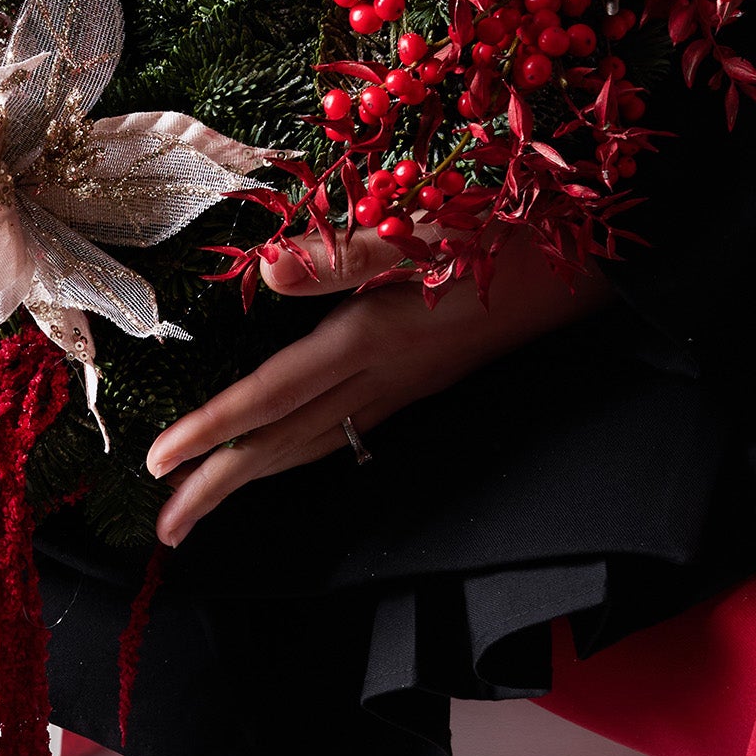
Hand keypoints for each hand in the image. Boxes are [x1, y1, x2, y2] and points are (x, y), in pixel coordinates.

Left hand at [143, 222, 608, 547]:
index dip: (211, 431)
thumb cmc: (511, 228)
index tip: (155, 464)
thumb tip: (268, 273)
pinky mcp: (425, 380)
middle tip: (164, 529)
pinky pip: (347, 432)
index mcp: (373, 338)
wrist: (600, 261)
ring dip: (256, 476)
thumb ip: (344, 253)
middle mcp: (385, 375)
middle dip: (221, 487)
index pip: (274, 396)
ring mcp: (407, 385)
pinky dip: (302, 451)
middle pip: (287, 443)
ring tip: (203, 506)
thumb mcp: (428, 226)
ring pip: (316, 445)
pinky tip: (287, 452)